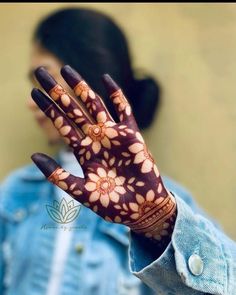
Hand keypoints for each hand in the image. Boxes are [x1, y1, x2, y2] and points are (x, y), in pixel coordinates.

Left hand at [31, 66, 175, 243]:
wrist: (141, 209)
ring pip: (95, 105)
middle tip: (41, 72)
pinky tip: (106, 79)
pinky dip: (116, 95)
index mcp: (83, 152)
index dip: (48, 109)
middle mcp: (96, 139)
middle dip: (58, 92)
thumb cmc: (113, 205)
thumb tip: (33, 157)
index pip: (62, 125)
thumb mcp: (82, 192)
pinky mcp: (132, 135)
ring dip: (81, 87)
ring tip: (66, 70)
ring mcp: (113, 135)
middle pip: (74, 110)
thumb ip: (59, 176)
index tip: (33, 92)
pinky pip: (124, 110)